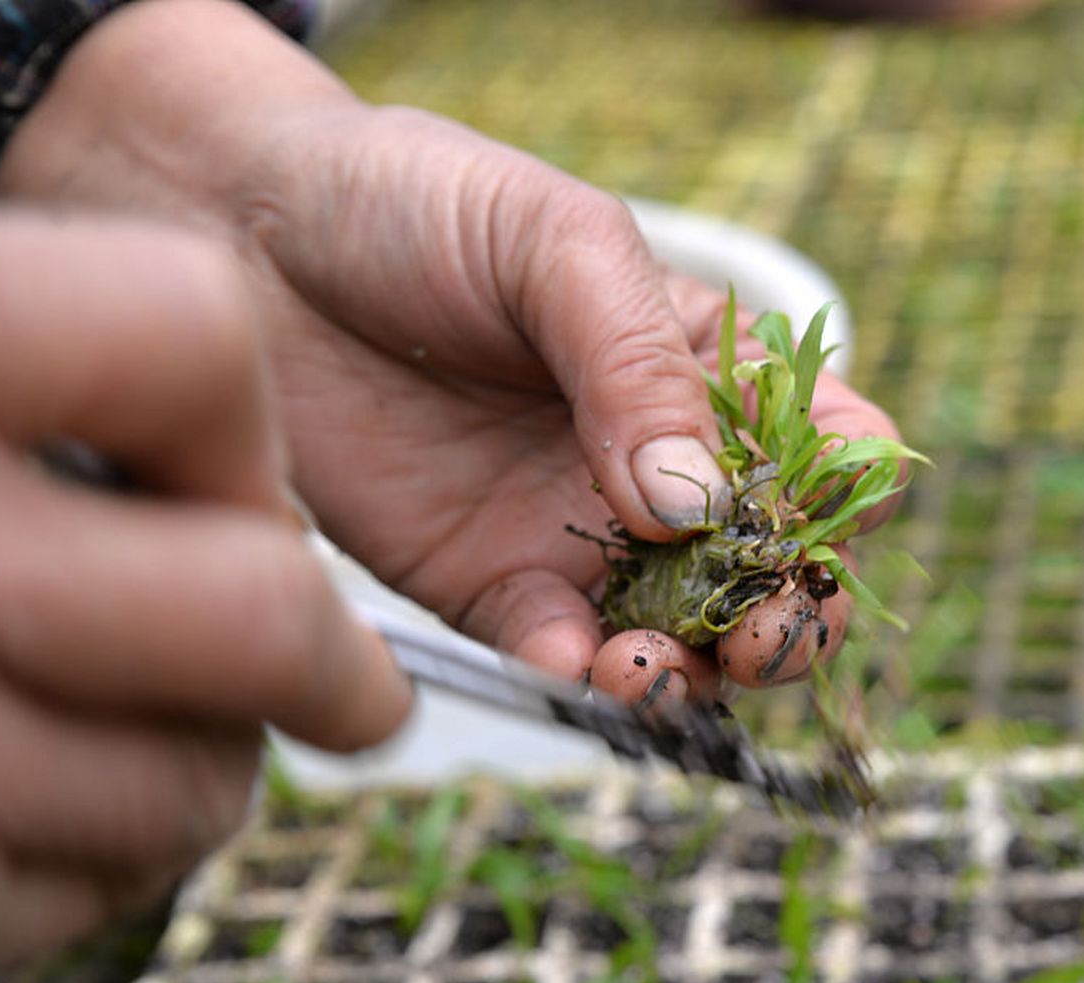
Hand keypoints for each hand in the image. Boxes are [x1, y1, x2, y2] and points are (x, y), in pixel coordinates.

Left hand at [0, 0, 904, 709]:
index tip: (810, 534)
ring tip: (647, 666)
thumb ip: (638, 366)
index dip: (841, 510)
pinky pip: (556, 654)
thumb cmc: (418, 205)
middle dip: (784, 623)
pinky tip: (571, 662)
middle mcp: (658, 466)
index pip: (826, 456)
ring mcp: (577, 534)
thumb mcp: (557, 245)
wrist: (242, 234)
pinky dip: (578, 677)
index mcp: (706, 373)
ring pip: (676, 637)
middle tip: (755, 638)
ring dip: (686, 672)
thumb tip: (697, 505)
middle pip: (768, 573)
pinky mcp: (486, 585)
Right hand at [0, 212, 410, 982]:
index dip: (236, 413)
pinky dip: (86, 856)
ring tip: (110, 728)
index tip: (217, 469)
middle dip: (330, 655)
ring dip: (201, 761)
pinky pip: (96, 892)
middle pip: (269, 612)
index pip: (198, 336)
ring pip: (204, 782)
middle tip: (340, 674)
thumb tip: (234, 494)